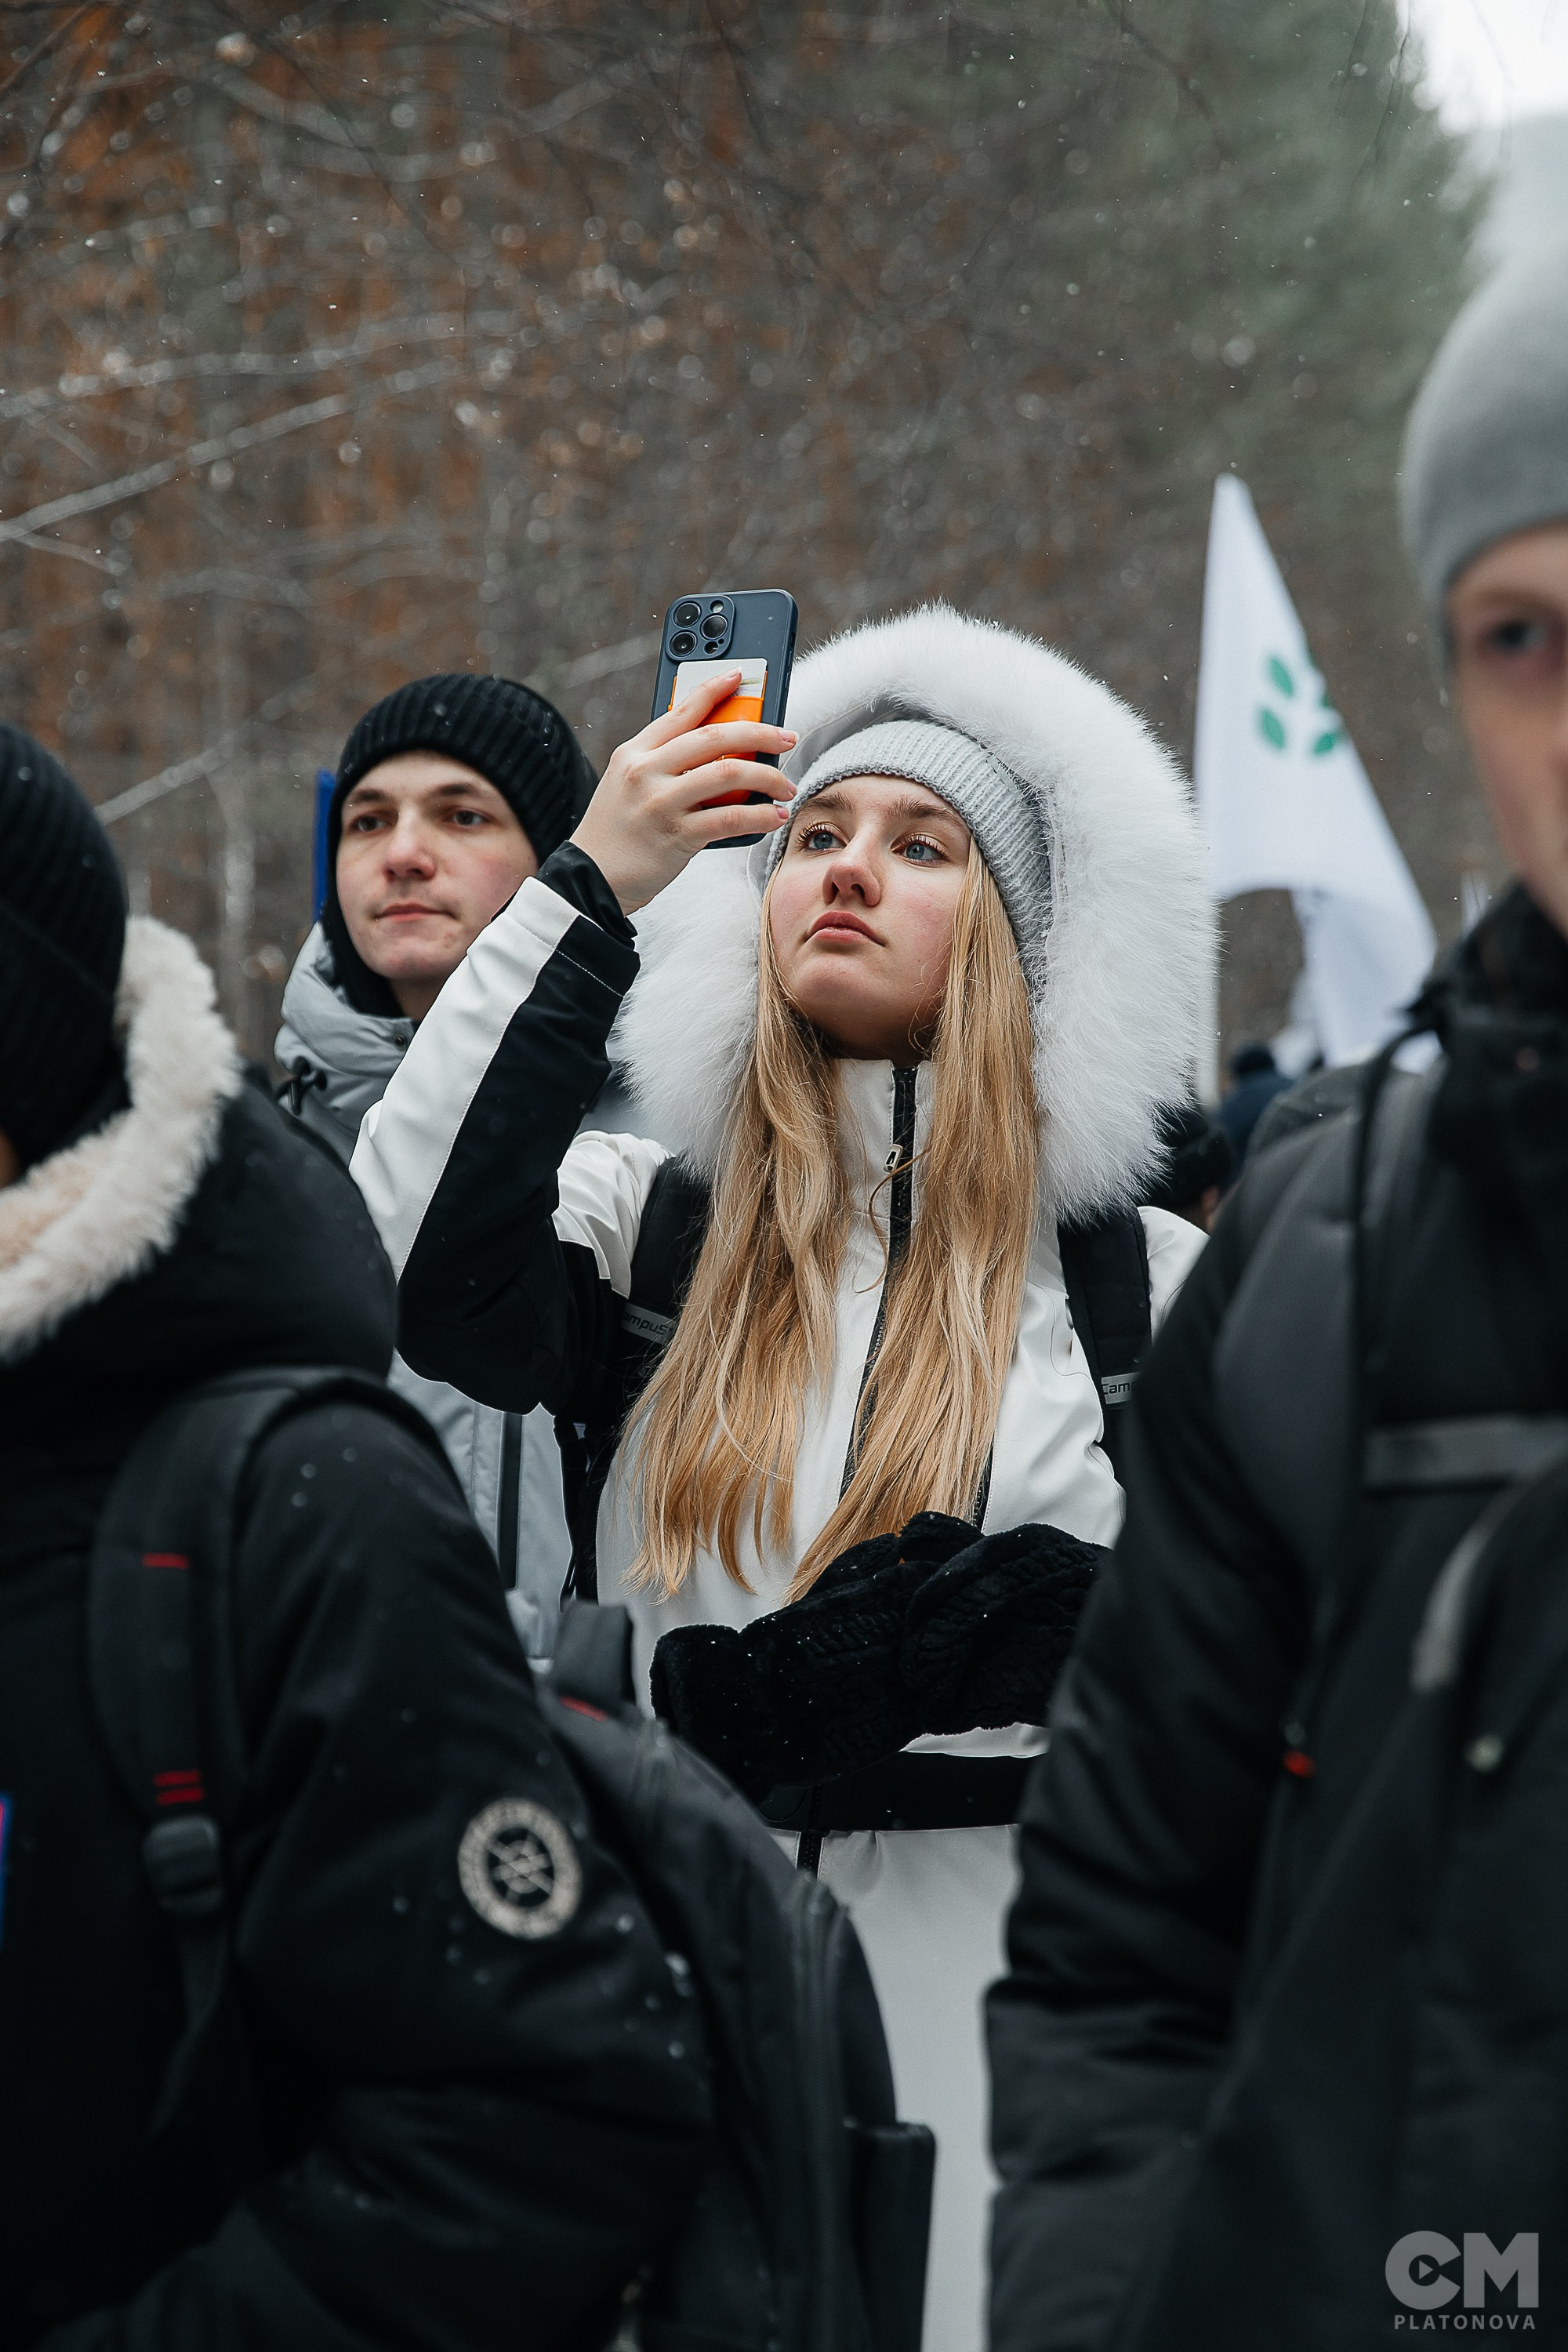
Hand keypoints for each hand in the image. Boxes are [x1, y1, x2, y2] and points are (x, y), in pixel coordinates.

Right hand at [571, 667, 797, 913]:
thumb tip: (718, 750)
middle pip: (715, 737)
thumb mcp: (626, 784)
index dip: (714, 689)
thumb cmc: (616, 832)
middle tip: (786, 738)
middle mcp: (646, 771)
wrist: (592, 877)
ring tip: (785, 786)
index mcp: (635, 753)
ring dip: (768, 776)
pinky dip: (760, 815)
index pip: (680, 711)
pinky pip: (730, 818)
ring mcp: (661, 802)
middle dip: (760, 732)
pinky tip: (775, 816)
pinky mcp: (677, 835)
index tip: (740, 677)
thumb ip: (662, 763)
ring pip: (729, 773)